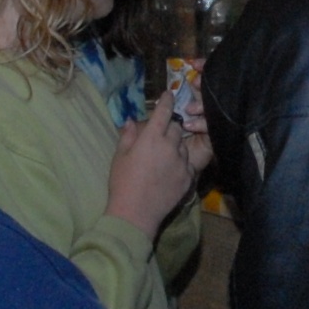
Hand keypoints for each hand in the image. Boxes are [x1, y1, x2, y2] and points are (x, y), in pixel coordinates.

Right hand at [106, 102, 209, 235]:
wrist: (135, 213)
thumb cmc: (122, 183)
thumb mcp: (119, 156)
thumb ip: (127, 136)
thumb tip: (130, 121)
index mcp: (151, 137)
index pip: (164, 112)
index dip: (167, 101)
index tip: (169, 95)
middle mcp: (170, 146)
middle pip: (176, 128)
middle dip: (169, 127)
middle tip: (159, 135)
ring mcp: (182, 162)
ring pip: (183, 145)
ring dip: (176, 145)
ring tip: (164, 156)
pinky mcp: (188, 177)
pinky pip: (187, 163)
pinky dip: (181, 162)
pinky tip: (170, 170)